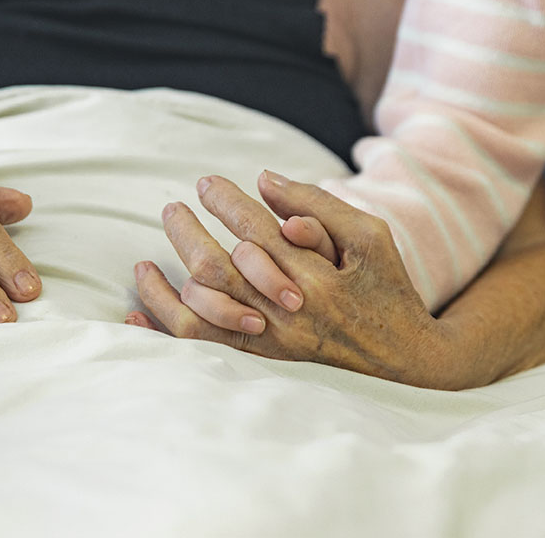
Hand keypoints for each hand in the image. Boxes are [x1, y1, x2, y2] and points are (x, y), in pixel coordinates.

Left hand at [128, 171, 453, 387]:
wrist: (407, 364)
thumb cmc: (387, 290)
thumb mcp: (369, 237)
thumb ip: (318, 205)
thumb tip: (263, 180)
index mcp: (317, 277)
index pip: (255, 229)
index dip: (225, 202)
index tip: (206, 183)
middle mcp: (288, 313)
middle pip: (217, 268)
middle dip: (186, 233)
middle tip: (171, 208)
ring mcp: (272, 345)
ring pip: (200, 313)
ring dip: (163, 286)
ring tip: (142, 263)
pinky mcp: (263, 366)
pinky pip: (202, 351)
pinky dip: (165, 333)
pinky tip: (137, 316)